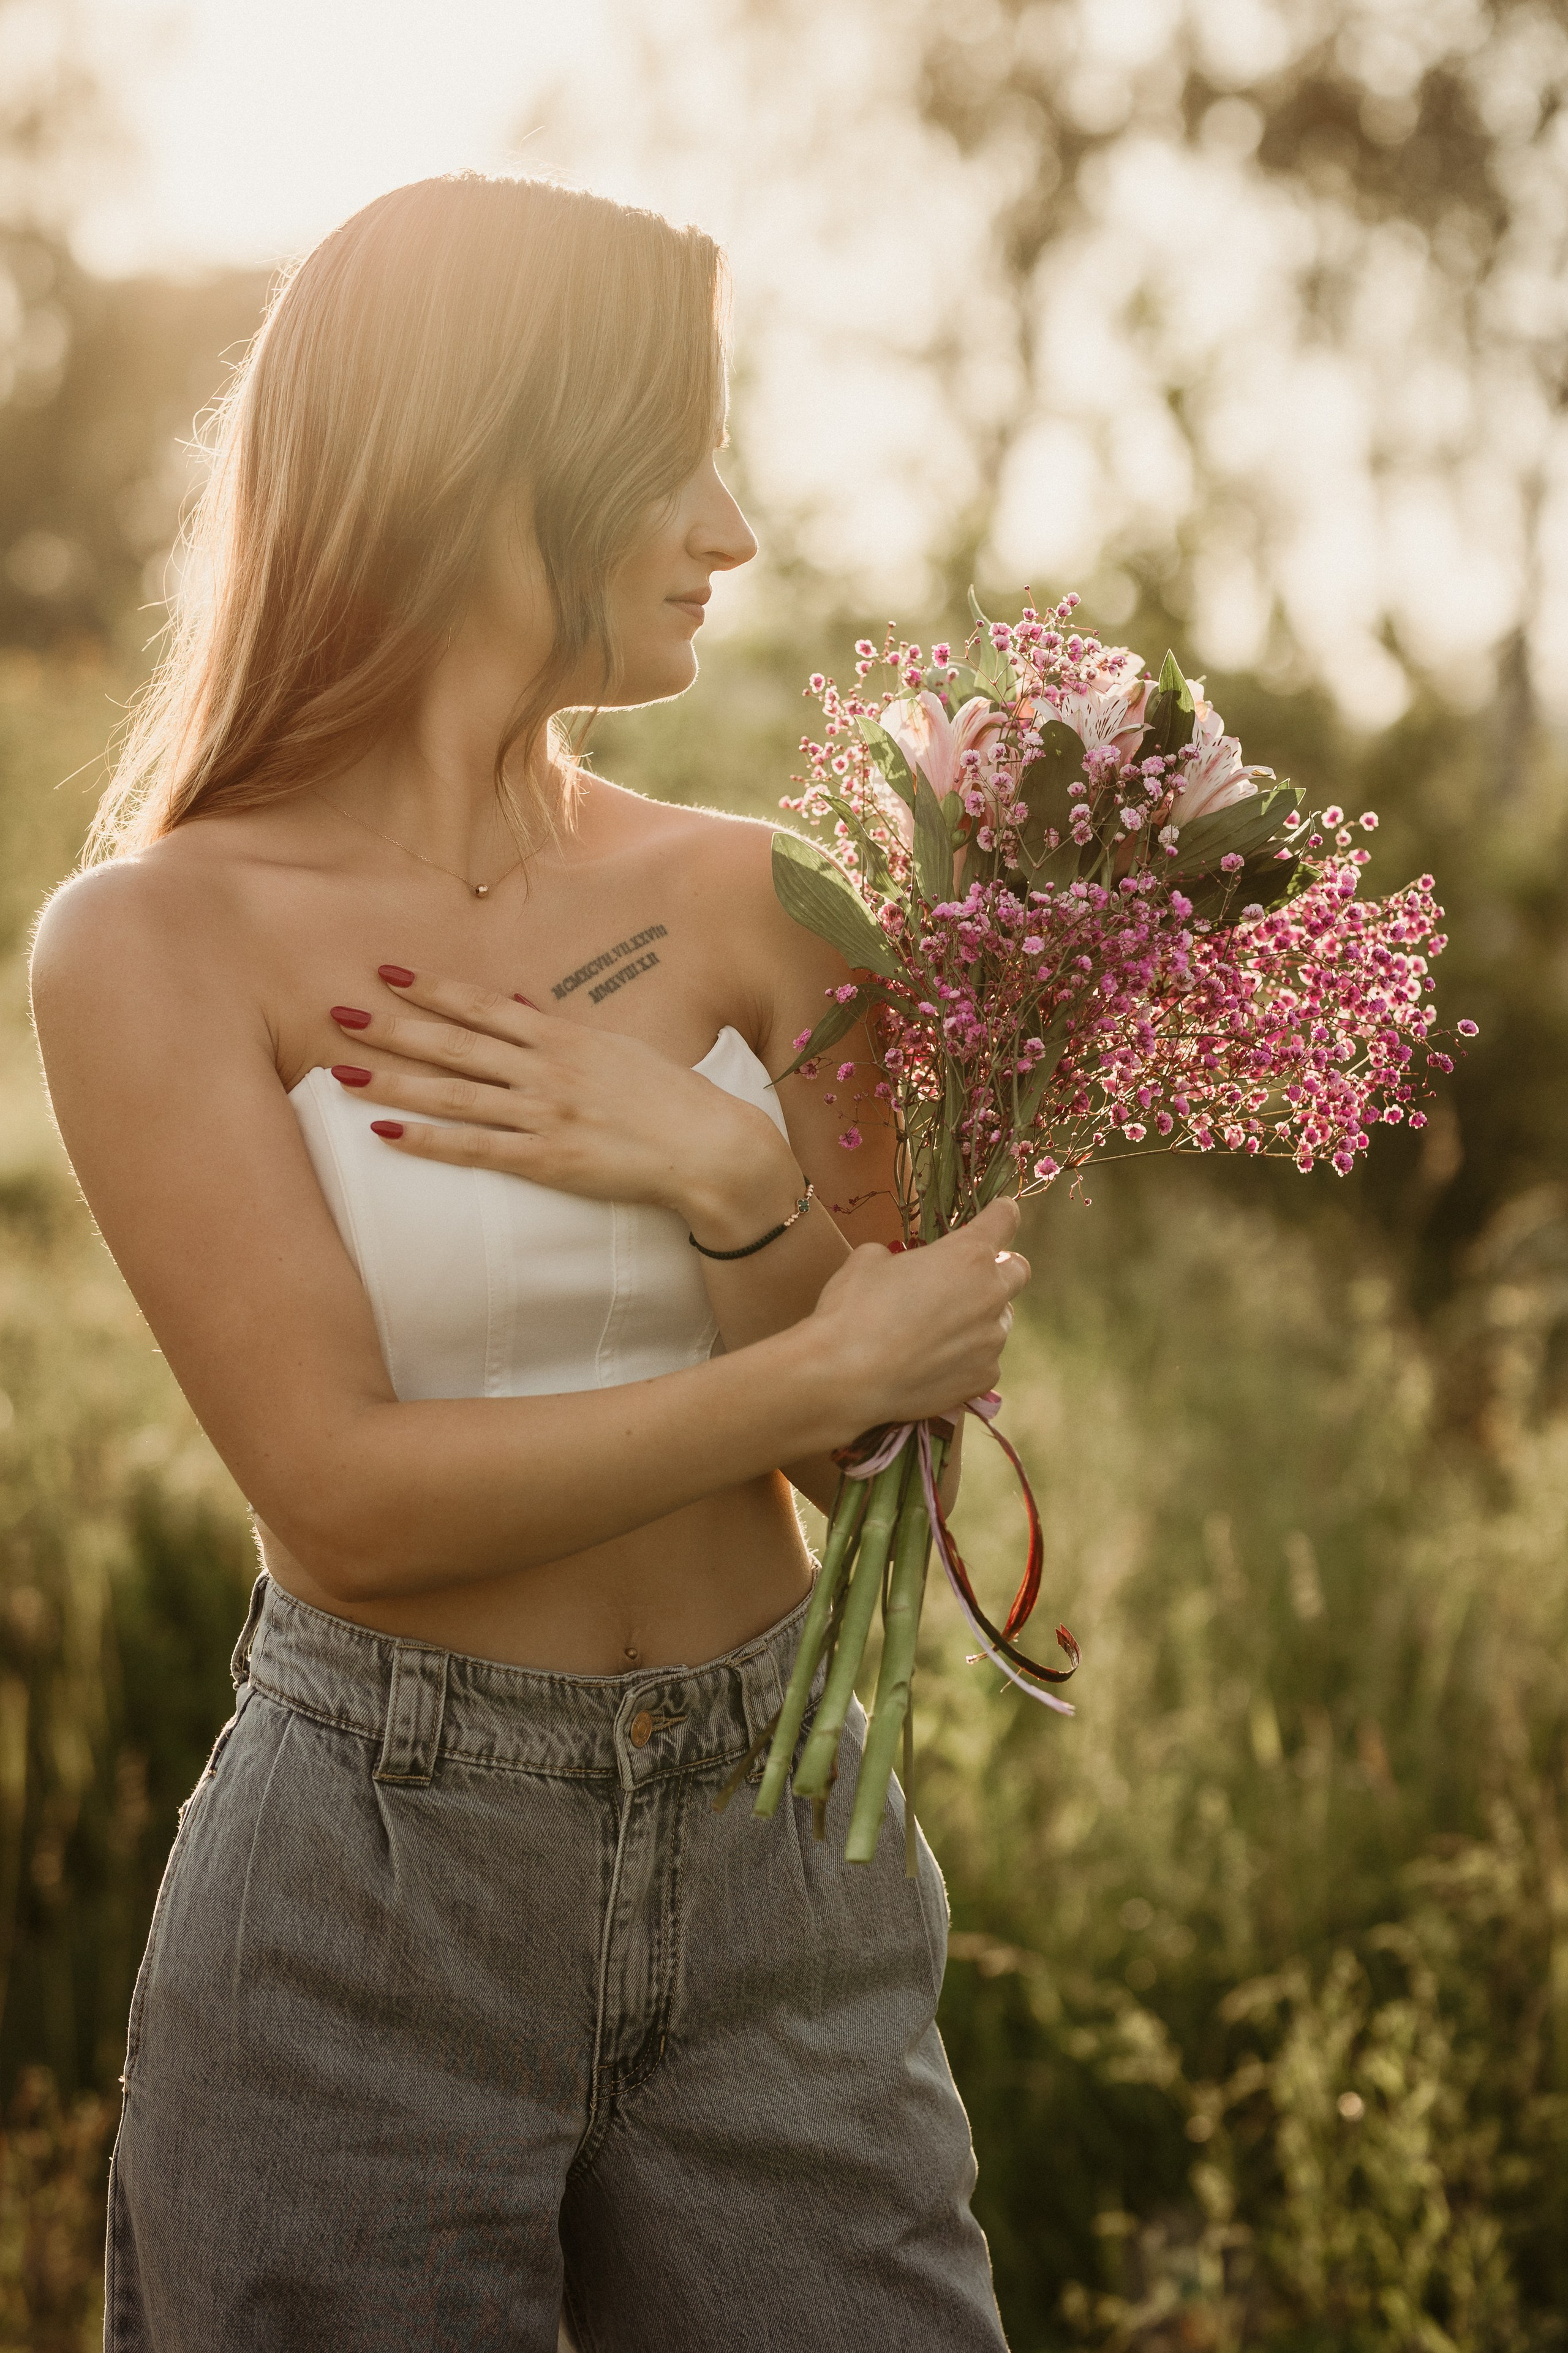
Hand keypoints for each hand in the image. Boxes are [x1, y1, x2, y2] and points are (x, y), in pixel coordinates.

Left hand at [326, 969, 802, 1234]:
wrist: (710, 1148)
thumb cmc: (669, 1099)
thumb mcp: (616, 1049)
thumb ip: (560, 1030)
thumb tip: (517, 1002)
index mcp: (564, 1039)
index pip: (484, 1007)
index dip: (434, 989)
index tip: (389, 973)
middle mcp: (547, 1071)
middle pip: (455, 1044)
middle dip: (394, 1028)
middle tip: (339, 1014)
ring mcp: (545, 1115)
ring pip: (454, 1094)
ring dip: (395, 1082)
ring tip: (342, 1074)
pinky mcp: (548, 1161)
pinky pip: (476, 1149)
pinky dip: (428, 1140)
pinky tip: (387, 1133)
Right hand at [805, 1197, 1030, 1432]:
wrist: (845, 1377)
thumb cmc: (853, 1310)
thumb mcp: (869, 1260)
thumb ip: (901, 1256)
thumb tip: (903, 1268)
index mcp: (967, 1255)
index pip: (1005, 1219)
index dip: (1000, 1214)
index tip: (997, 1215)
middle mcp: (990, 1294)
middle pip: (1018, 1270)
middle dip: (999, 1268)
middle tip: (966, 1278)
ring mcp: (991, 1340)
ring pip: (1000, 1319)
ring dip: (979, 1316)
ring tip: (936, 1330)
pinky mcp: (984, 1376)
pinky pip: (985, 1359)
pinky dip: (966, 1357)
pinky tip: (932, 1363)